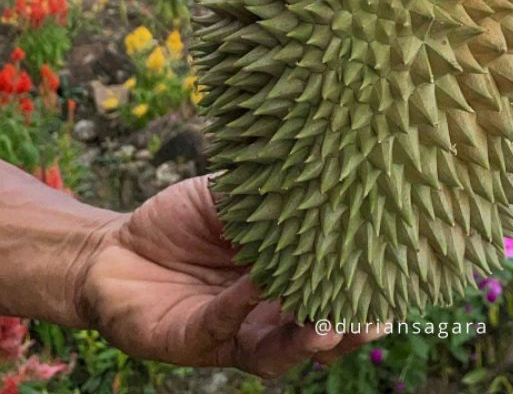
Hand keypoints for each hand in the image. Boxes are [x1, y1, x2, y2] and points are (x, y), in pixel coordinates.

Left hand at [78, 176, 373, 376]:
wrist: (115, 248)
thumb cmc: (182, 222)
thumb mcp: (231, 199)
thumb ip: (268, 194)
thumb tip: (315, 167)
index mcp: (285, 281)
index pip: (335, 291)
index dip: (365, 289)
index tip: (394, 275)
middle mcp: (268, 314)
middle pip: (322, 333)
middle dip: (351, 327)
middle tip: (373, 312)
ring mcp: (235, 332)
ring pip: (282, 349)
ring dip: (309, 338)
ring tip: (329, 320)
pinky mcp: (196, 340)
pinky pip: (227, 325)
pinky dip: (244, 306)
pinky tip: (258, 283)